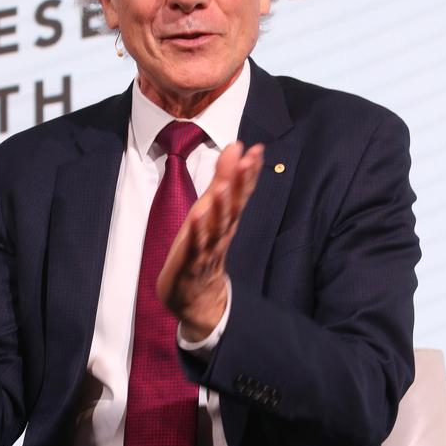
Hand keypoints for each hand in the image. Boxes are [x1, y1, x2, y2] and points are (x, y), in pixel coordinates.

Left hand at [157, 141, 263, 341]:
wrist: (197, 297)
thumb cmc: (203, 248)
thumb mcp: (212, 211)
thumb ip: (225, 181)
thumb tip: (237, 148)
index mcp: (226, 220)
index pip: (240, 194)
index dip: (249, 172)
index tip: (257, 150)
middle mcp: (220, 232)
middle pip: (232, 207)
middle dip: (239, 184)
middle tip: (247, 160)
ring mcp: (205, 249)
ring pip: (215, 227)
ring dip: (220, 208)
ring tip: (222, 187)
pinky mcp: (189, 263)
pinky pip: (194, 247)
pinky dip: (196, 234)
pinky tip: (196, 218)